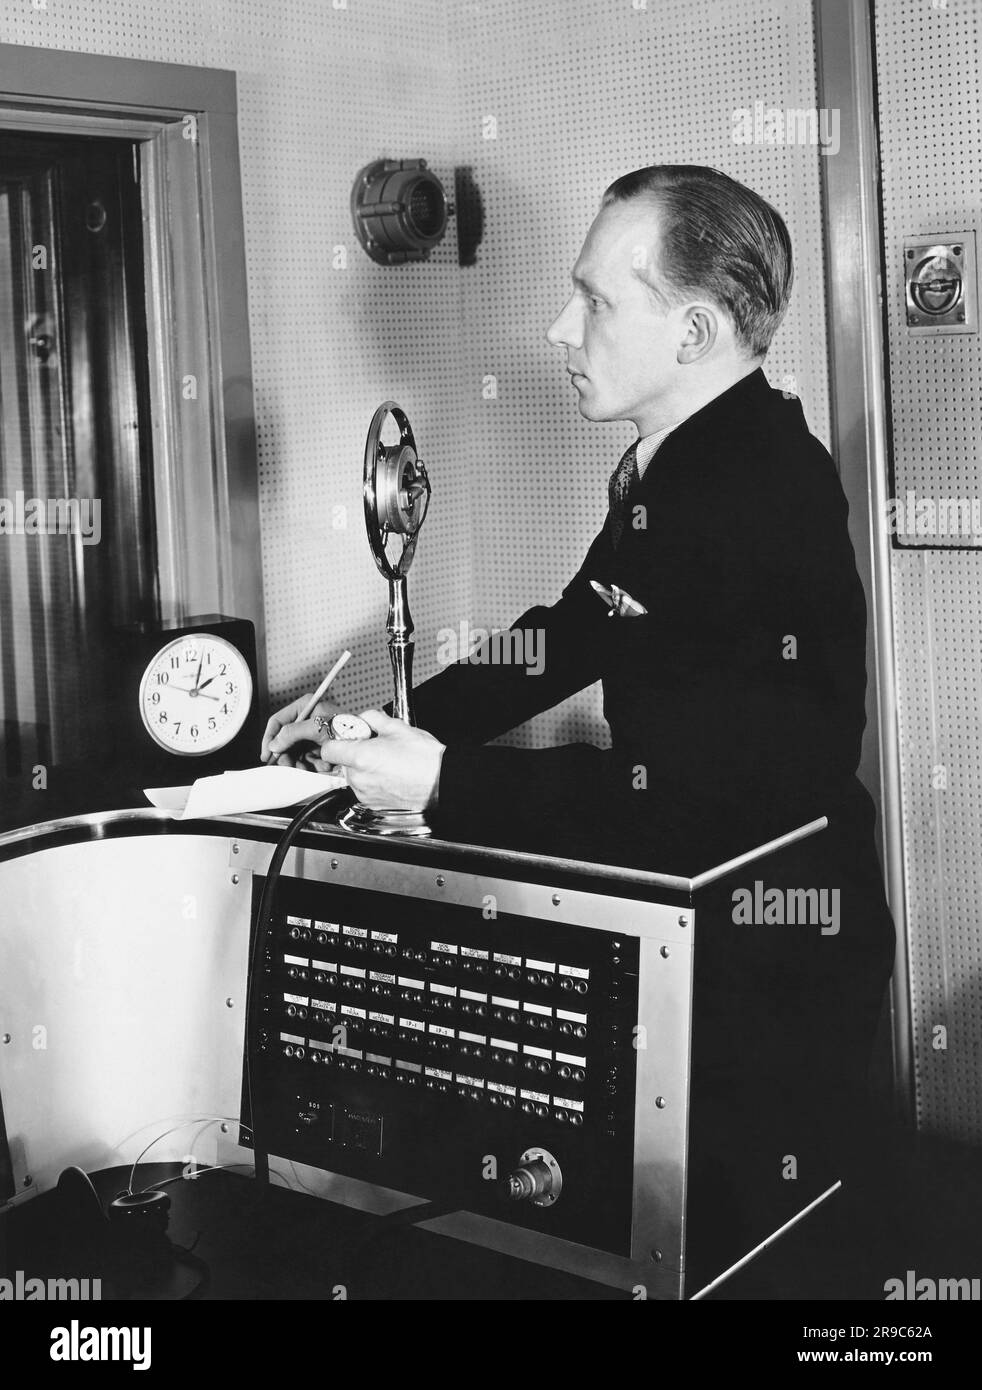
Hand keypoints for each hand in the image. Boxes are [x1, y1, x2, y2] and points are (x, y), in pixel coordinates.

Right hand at [261, 693, 345, 769]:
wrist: (365, 742)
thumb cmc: (347, 728)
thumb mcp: (316, 728)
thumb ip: (292, 733)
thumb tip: (275, 743)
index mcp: (305, 707)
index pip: (278, 721)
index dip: (270, 738)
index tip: (267, 754)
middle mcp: (307, 719)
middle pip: (285, 740)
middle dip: (286, 755)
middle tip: (287, 765)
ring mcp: (313, 734)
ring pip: (294, 752)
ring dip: (300, 762)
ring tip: (308, 766)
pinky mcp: (319, 746)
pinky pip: (306, 758)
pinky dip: (311, 765)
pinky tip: (319, 766)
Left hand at [318, 710, 444, 811]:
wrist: (442, 782)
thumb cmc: (425, 759)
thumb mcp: (398, 727)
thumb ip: (372, 718)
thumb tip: (365, 718)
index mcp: (361, 757)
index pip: (329, 749)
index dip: (338, 740)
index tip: (348, 736)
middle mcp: (360, 779)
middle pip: (342, 762)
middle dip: (355, 752)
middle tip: (375, 746)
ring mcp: (366, 794)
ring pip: (354, 776)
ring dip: (364, 768)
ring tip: (388, 762)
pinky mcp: (374, 804)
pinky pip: (365, 789)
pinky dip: (373, 782)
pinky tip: (391, 774)